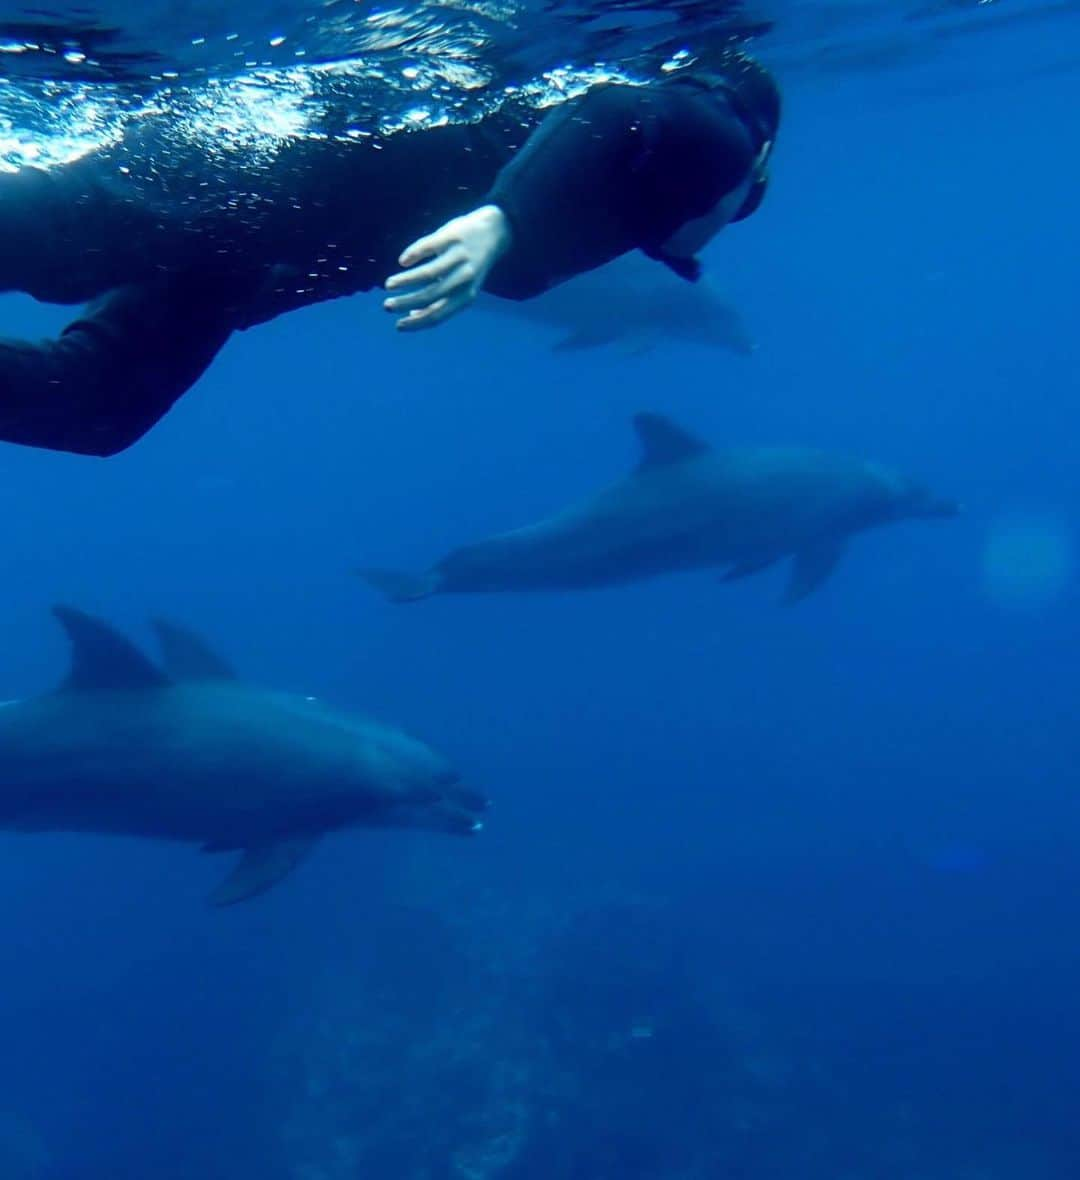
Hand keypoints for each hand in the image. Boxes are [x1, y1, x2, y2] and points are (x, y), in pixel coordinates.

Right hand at [384, 205, 511, 331]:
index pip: (438, 314)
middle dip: (405, 303)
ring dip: (405, 281)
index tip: (398, 326)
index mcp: (467, 295)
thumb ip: (441, 301)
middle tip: (387, 306)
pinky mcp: (451, 236)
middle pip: (430, 296)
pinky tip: (403, 261)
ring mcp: (458, 257)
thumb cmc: (470, 264)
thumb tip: (413, 316)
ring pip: (428, 274)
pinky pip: (427, 248)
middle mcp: (464, 278)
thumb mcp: (462, 287)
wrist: (495, 230)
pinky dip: (412, 255)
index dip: (417, 323)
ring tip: (388, 285)